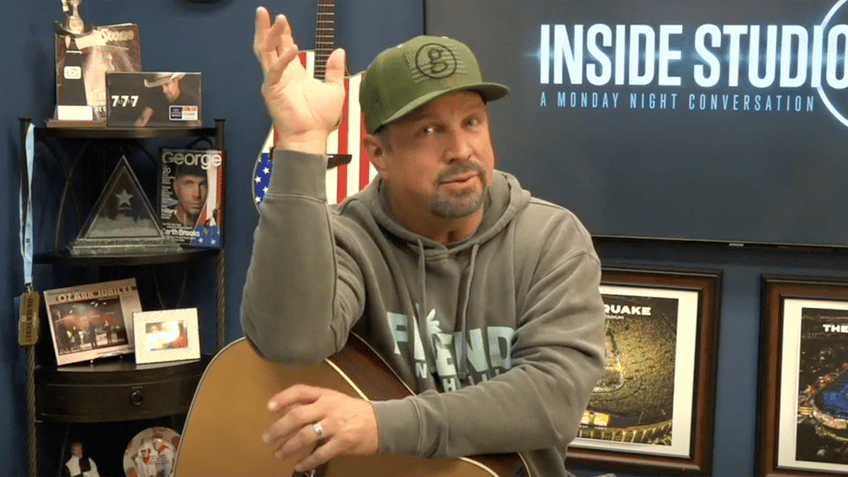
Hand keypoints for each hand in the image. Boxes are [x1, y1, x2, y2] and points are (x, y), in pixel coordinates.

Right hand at [253, 7, 346, 153]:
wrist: (311, 137)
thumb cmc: (320, 119)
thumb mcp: (334, 89)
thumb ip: (334, 69)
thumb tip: (339, 51)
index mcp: (293, 73)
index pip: (283, 47)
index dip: (282, 32)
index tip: (282, 18)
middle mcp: (281, 75)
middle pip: (268, 46)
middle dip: (266, 28)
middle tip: (263, 11)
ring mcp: (274, 82)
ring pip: (266, 53)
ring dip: (268, 35)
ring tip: (273, 19)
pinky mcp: (272, 91)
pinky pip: (275, 70)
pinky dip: (283, 58)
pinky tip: (293, 48)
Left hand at [263, 384, 378, 472]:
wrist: (381, 422)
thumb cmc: (352, 411)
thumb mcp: (333, 400)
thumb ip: (310, 403)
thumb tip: (282, 408)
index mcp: (326, 395)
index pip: (300, 391)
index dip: (283, 398)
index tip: (269, 407)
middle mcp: (329, 408)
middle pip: (297, 415)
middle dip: (279, 428)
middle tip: (267, 439)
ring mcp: (336, 425)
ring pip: (305, 436)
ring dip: (288, 447)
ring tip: (279, 454)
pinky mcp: (343, 442)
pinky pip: (320, 453)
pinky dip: (307, 461)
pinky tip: (299, 466)